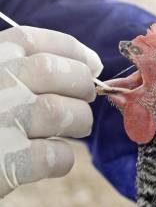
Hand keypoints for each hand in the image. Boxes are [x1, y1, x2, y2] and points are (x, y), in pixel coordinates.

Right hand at [0, 26, 101, 196]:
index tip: (93, 65)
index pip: (31, 41)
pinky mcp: (0, 165)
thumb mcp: (4, 84)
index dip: (73, 51)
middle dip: (82, 84)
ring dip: (79, 120)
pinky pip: (49, 157)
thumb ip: (35, 69)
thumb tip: (94, 64)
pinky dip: (63, 157)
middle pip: (49, 71)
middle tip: (86, 99)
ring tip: (78, 127)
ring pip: (55, 111)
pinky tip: (57, 157)